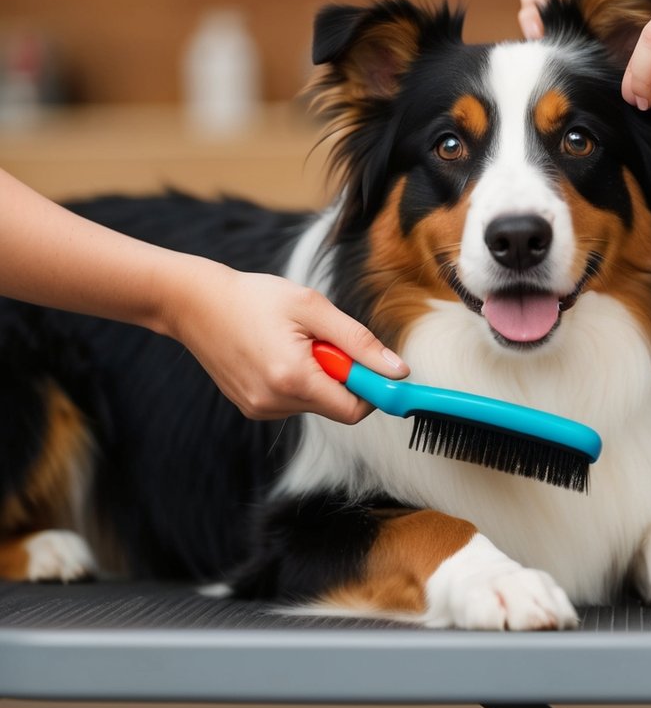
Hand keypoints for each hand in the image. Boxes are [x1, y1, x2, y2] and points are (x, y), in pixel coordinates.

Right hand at [167, 261, 408, 422]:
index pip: (354, 409)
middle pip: (336, 407)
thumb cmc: (255, 298)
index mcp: (293, 378)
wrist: (195, 303)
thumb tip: (398, 372)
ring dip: (319, 377)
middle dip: (342, 376)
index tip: (378, 368)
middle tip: (321, 340)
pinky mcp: (251, 407)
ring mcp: (259, 408)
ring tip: (292, 342)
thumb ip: (359, 341)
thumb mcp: (313, 308)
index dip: (373, 390)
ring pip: (315, 403)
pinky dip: (298, 380)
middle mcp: (274, 403)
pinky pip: (293, 401)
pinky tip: (277, 352)